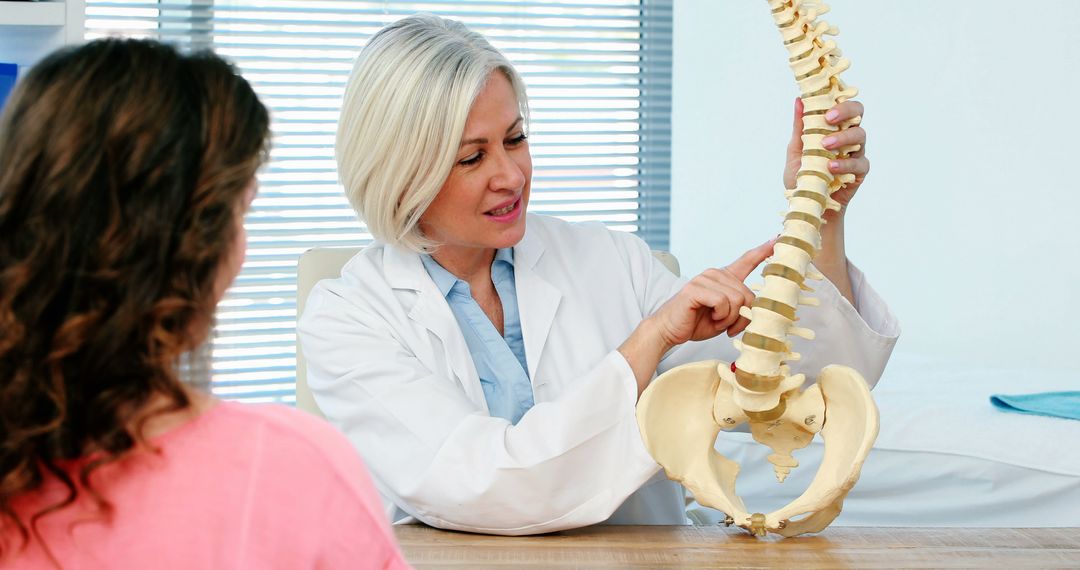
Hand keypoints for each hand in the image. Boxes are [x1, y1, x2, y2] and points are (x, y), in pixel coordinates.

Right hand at [649, 239, 775, 349]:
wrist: (669, 330)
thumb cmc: (696, 322)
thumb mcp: (726, 317)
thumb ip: (741, 308)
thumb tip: (757, 307)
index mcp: (723, 278)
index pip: (747, 260)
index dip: (764, 251)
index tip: (778, 239)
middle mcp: (715, 274)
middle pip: (747, 294)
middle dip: (741, 316)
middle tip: (727, 326)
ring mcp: (704, 279)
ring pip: (737, 300)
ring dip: (729, 318)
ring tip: (715, 321)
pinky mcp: (695, 288)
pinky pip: (722, 302)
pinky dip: (720, 316)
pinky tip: (709, 317)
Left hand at [783, 97, 869, 212]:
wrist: (807, 204)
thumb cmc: (803, 176)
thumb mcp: (795, 150)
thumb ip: (800, 127)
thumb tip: (799, 100)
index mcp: (834, 127)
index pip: (843, 105)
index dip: (840, 97)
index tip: (826, 97)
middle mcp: (847, 136)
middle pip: (858, 113)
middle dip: (846, 111)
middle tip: (829, 119)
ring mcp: (856, 153)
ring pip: (860, 135)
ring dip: (843, 138)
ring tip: (826, 146)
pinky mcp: (859, 172)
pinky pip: (860, 163)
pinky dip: (845, 163)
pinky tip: (832, 167)